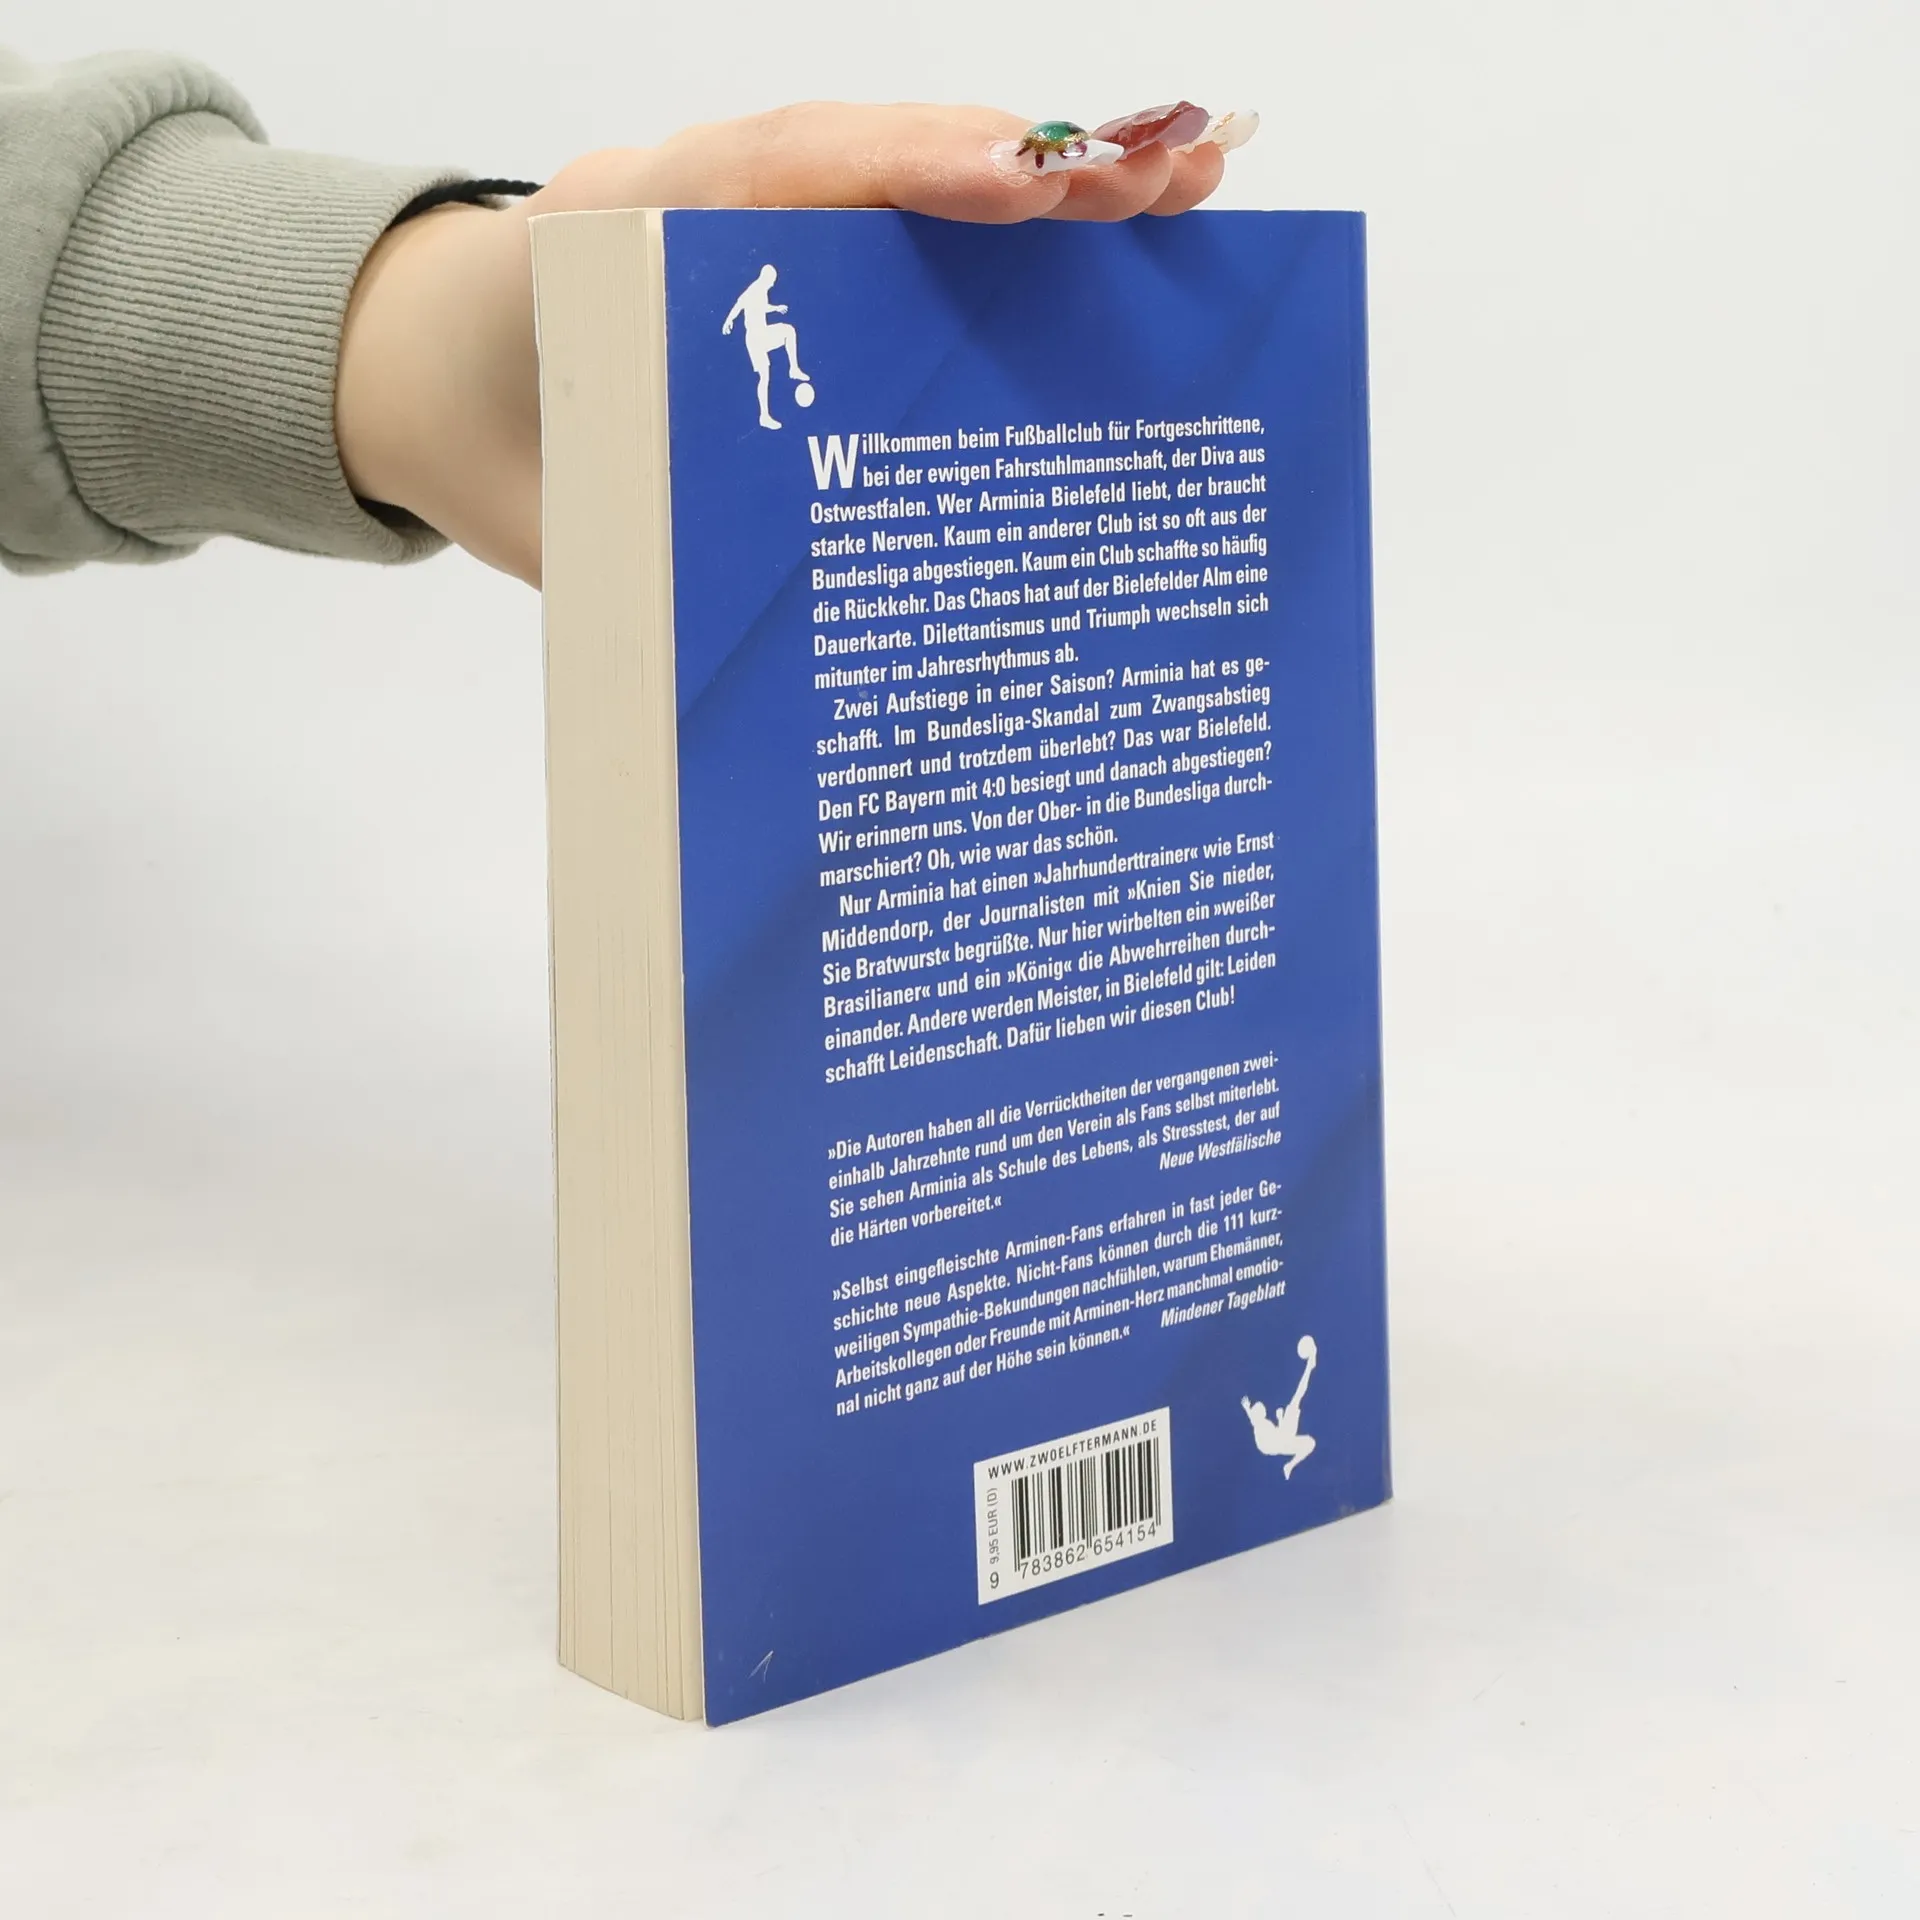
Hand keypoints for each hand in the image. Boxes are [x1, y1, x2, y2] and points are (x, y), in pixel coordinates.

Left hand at [335, 103, 1229, 585]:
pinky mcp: (799, 264)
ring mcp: (761, 225)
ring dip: (1047, 193)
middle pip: (877, 162)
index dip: (902, 173)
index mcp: (618, 236)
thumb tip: (800, 634)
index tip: (1022, 189)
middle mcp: (704, 203)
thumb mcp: (553, 515)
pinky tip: (1113, 246)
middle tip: (1167, 182)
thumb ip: (650, 541)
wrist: (435, 390)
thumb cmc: (494, 453)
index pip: (772, 175)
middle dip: (1026, 167)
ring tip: (1184, 188)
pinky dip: (1013, 243)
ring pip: (910, 192)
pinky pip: (911, 239)